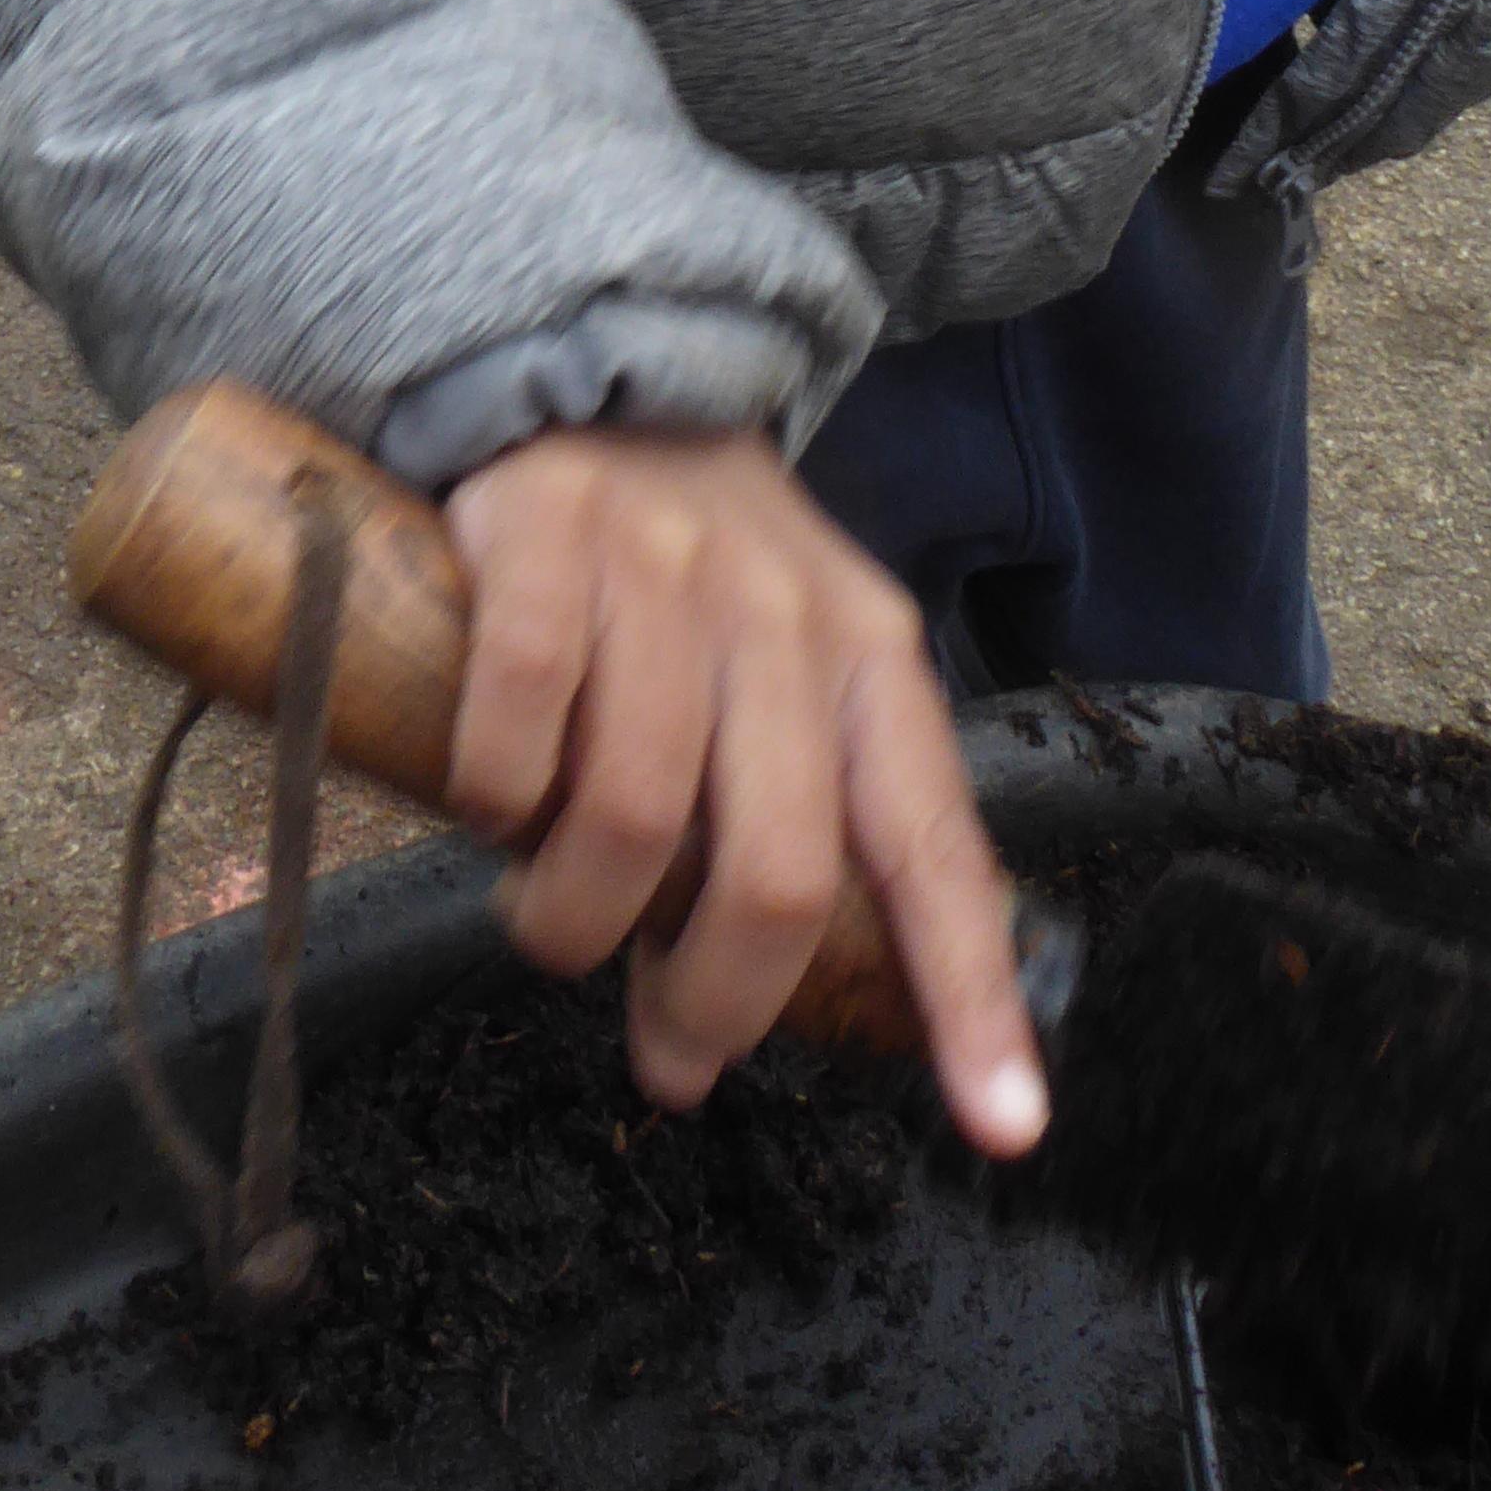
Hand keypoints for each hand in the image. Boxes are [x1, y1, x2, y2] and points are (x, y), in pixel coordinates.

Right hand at [439, 424, 1047, 1159]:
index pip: (934, 845)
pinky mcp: (547, 527)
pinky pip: (521, 714)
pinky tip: (484, 799)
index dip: (971, 992)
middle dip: (716, 1002)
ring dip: (574, 919)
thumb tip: (736, 1008)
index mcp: (869, 658)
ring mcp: (665, 564)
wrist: (587, 362)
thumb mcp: (784, 663)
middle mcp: (784, 613)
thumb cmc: (687, 567)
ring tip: (547, 922)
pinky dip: (492, 792)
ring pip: (636, 813)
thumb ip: (789, 803)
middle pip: (778, 869)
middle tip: (668, 1053)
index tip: (1005, 1129)